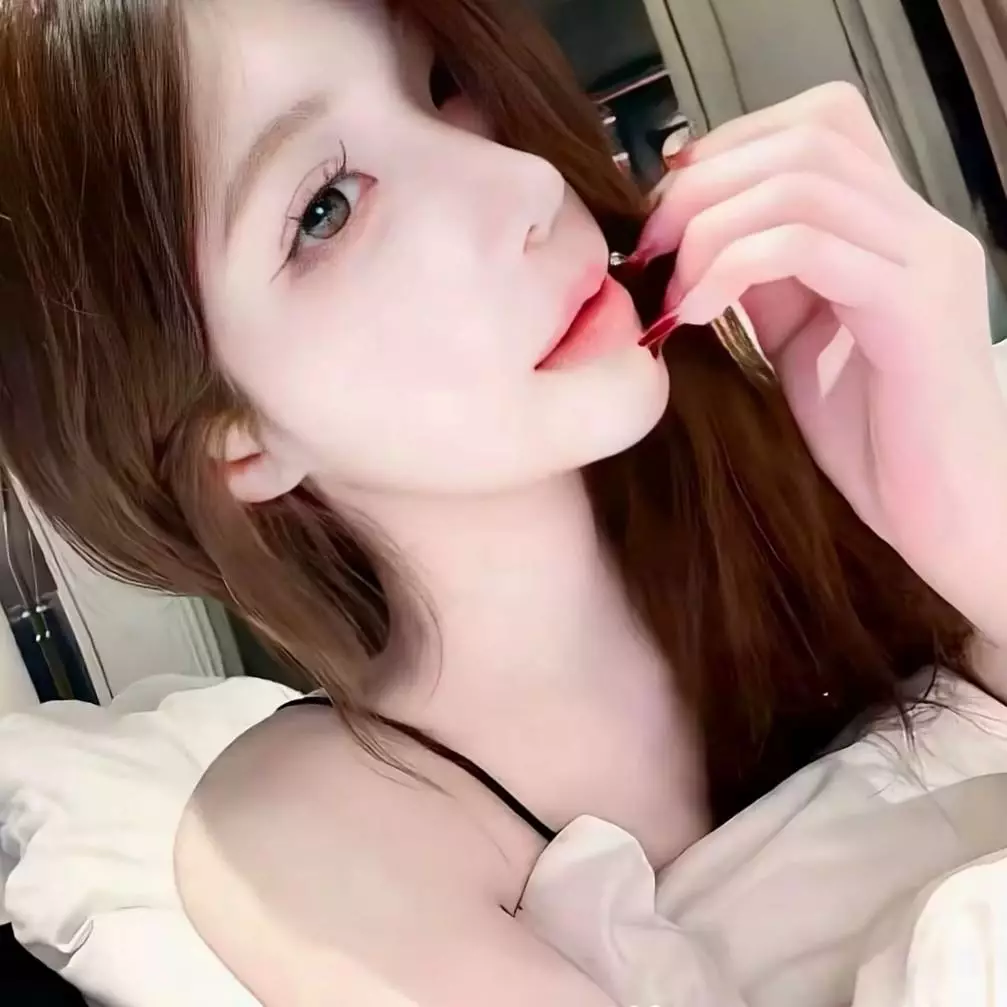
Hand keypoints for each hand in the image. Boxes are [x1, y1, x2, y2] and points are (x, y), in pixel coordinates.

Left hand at [638, 82, 1006, 655]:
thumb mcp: (800, 340)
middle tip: (651, 245)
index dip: (729, 145)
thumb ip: (764, 280)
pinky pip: (809, 245)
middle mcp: (919, 226)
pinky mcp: (913, 308)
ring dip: (712, 225)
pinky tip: (697, 313)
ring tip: (673, 287)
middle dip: (705, 184)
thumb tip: (694, 238)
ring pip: (803, 181)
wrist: (944, 513)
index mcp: (892, 226)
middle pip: (806, 138)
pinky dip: (734, 265)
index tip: (665, 207)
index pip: (819, 122)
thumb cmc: (872, 438)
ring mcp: (924, 260)